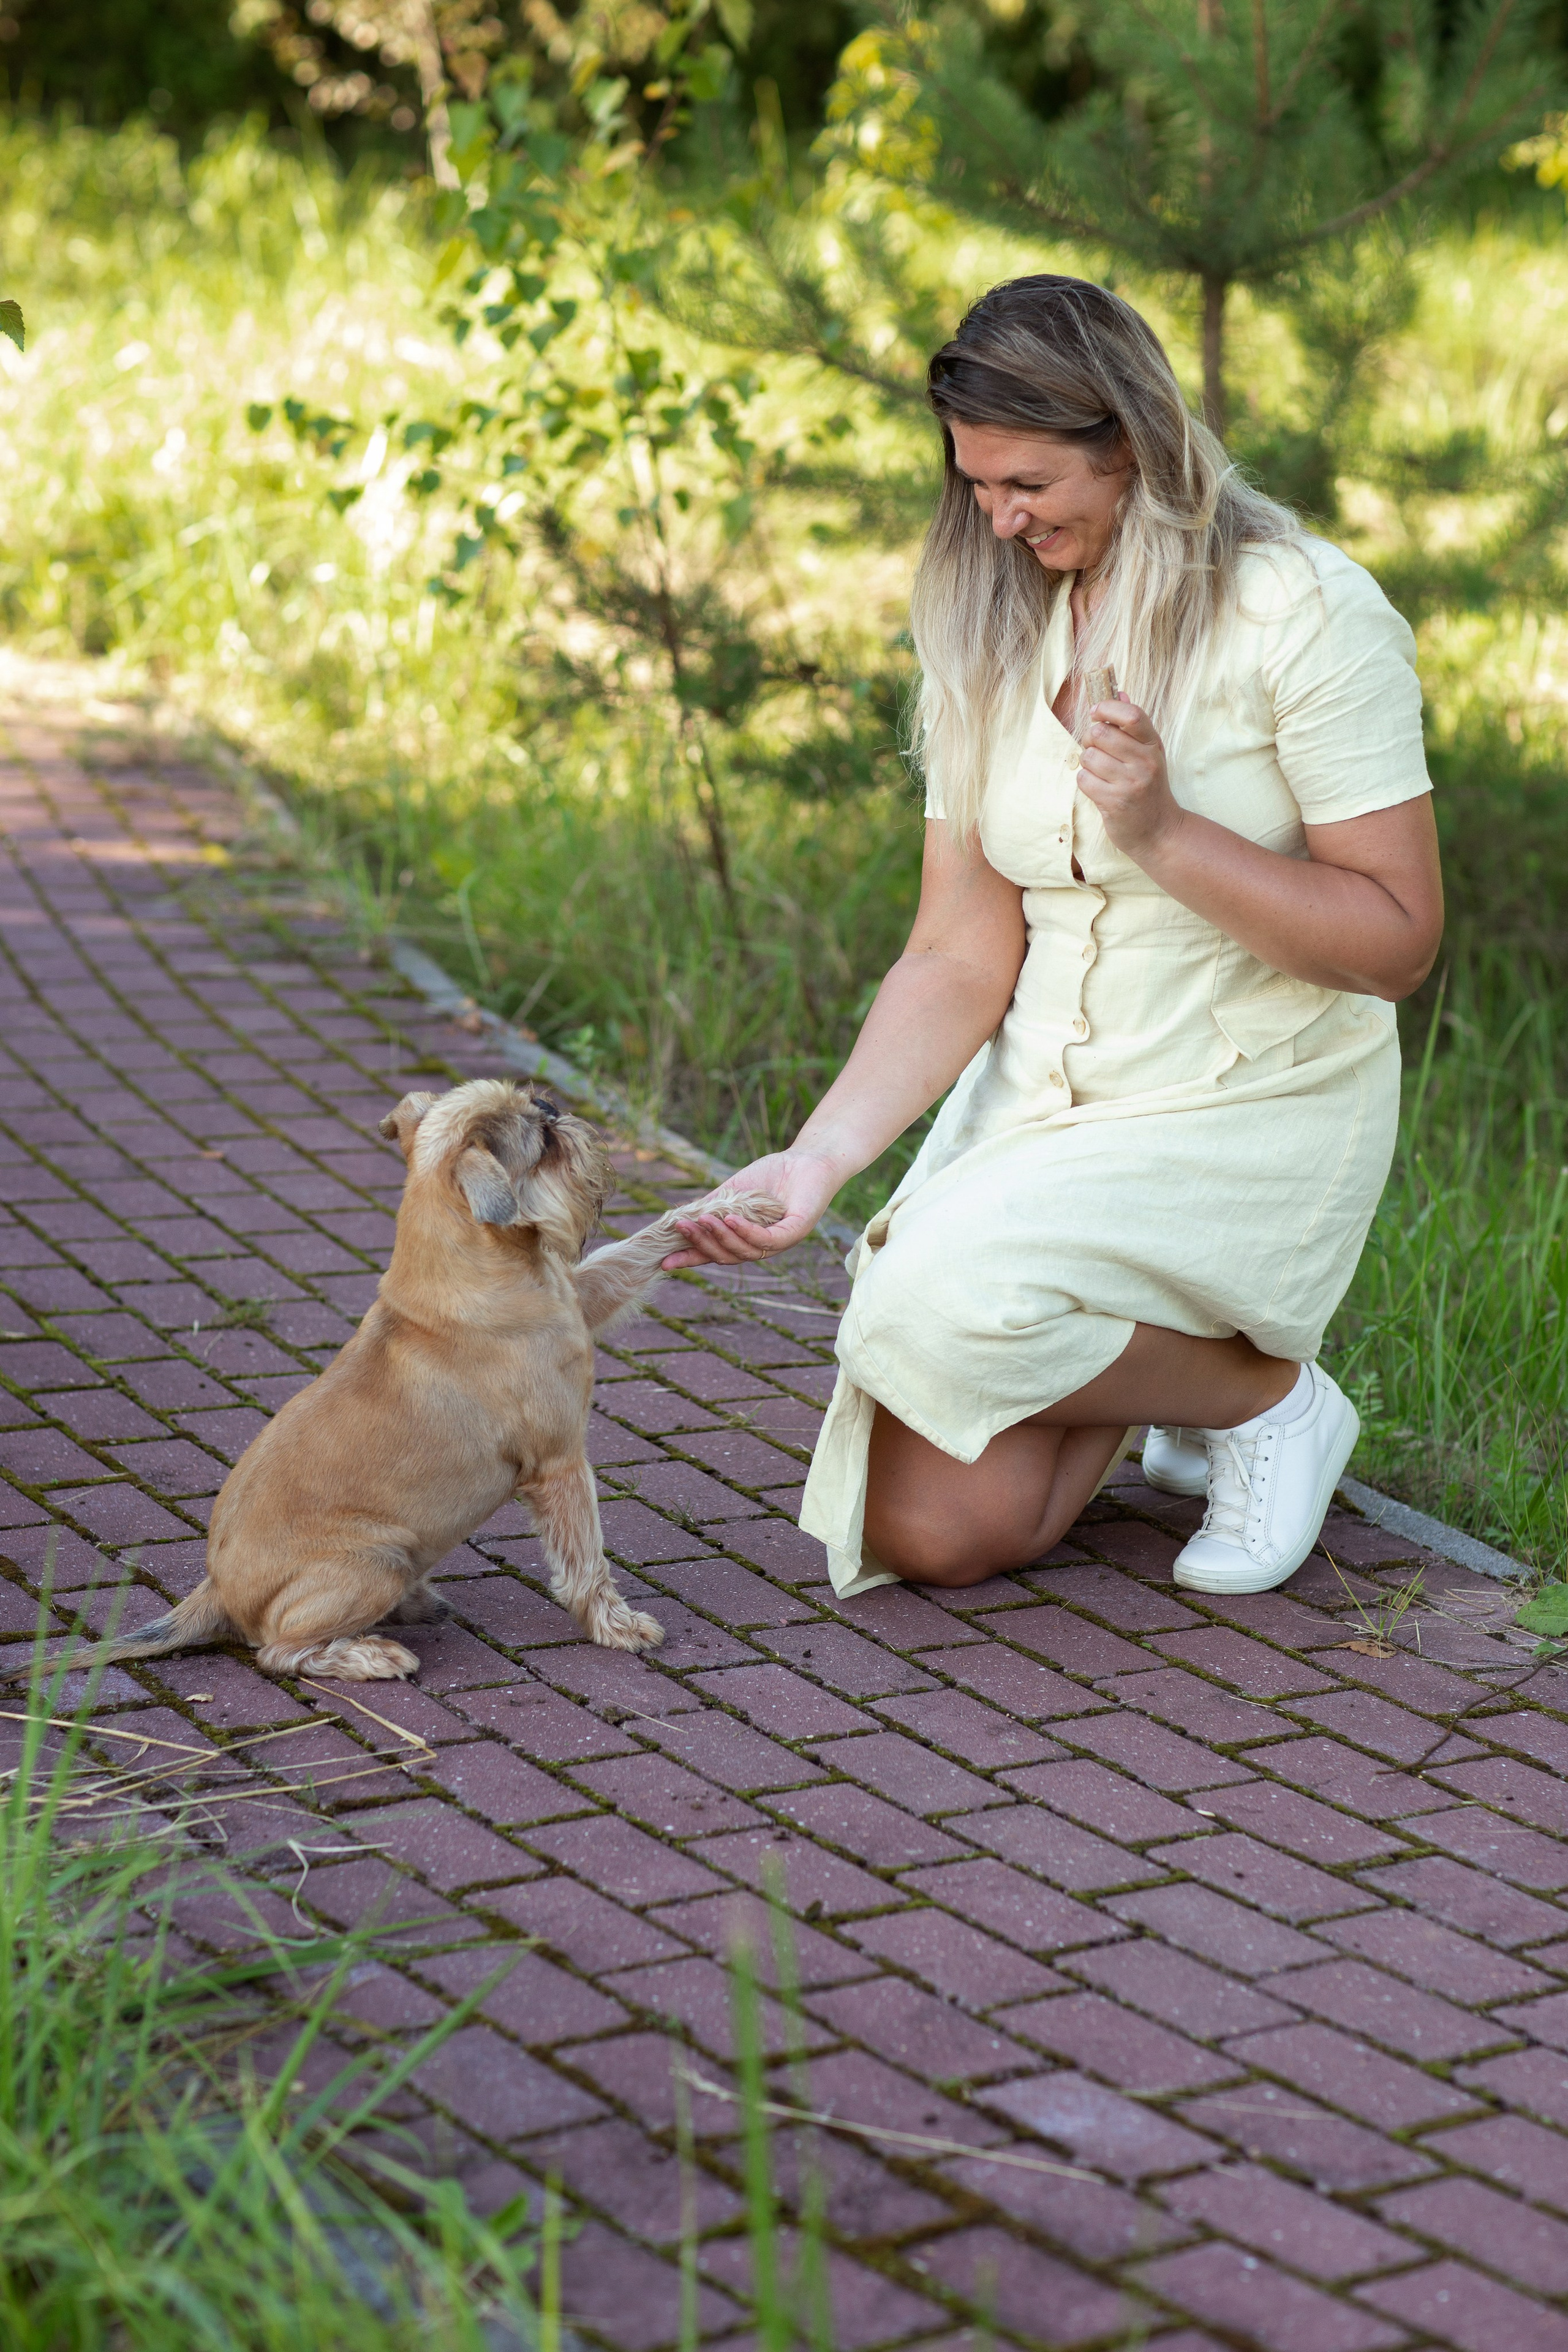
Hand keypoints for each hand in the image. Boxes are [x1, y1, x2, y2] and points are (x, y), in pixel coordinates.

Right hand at [660, 1147, 842, 1268]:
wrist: (809, 1159)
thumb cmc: (773, 1174)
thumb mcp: (734, 1192)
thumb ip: (712, 1207)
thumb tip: (679, 1220)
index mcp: (746, 1240)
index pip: (716, 1253)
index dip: (691, 1258)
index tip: (664, 1261)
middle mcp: (762, 1247)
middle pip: (727, 1256)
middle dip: (701, 1244)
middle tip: (680, 1228)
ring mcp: (780, 1243)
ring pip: (744, 1251)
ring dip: (719, 1236)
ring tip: (702, 1220)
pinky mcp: (796, 1231)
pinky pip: (766, 1240)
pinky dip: (746, 1232)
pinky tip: (730, 1219)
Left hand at [1077, 693, 1182, 859]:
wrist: (1159, 830)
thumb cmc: (1149, 787)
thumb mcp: (1149, 753)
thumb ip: (1133, 725)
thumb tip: (1119, 693)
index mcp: (1152, 745)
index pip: (1131, 715)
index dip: (1106, 708)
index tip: (1095, 712)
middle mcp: (1144, 762)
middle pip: (1100, 733)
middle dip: (1090, 739)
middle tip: (1095, 748)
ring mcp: (1130, 783)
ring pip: (1088, 757)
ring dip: (1087, 764)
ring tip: (1100, 773)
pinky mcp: (1114, 803)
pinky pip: (1084, 780)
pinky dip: (1085, 782)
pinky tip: (1098, 788)